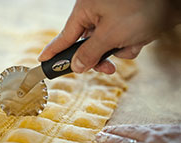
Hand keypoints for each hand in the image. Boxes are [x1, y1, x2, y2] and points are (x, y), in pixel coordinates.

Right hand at [38, 0, 169, 73]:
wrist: (172, 1)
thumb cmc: (139, 8)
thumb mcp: (110, 34)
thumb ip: (89, 54)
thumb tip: (76, 67)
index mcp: (85, 11)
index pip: (64, 38)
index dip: (53, 52)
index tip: (42, 62)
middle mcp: (96, 15)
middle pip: (86, 46)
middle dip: (98, 57)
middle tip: (106, 68)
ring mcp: (111, 20)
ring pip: (105, 47)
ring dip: (118, 50)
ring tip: (132, 41)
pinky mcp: (125, 24)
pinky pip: (119, 43)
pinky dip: (129, 45)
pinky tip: (140, 37)